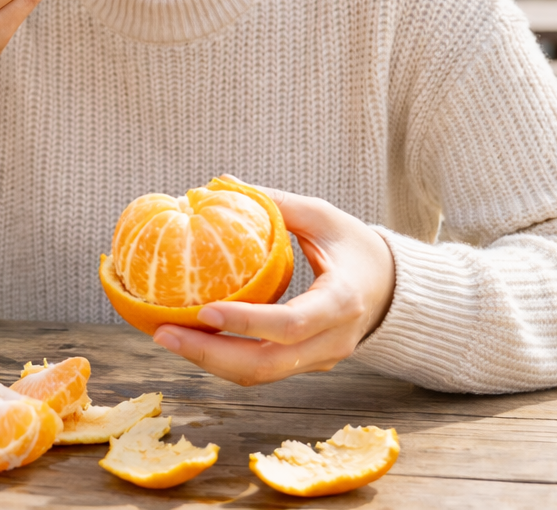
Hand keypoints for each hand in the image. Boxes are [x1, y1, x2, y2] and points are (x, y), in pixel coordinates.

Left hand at [152, 178, 394, 385]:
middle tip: (162, 332)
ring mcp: (319, 360)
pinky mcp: (305, 364)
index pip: (288, 324)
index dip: (245, 322)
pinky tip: (190, 337)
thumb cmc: (355, 245)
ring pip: (259, 375)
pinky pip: (261, 369)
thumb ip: (275, 202)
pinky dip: (223, 358)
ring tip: (165, 336)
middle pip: (265, 365)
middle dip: (209, 354)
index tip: (202, 310)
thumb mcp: (321, 215)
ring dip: (209, 360)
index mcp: (341, 303)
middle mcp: (331, 342)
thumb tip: (220, 182)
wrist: (394, 288)